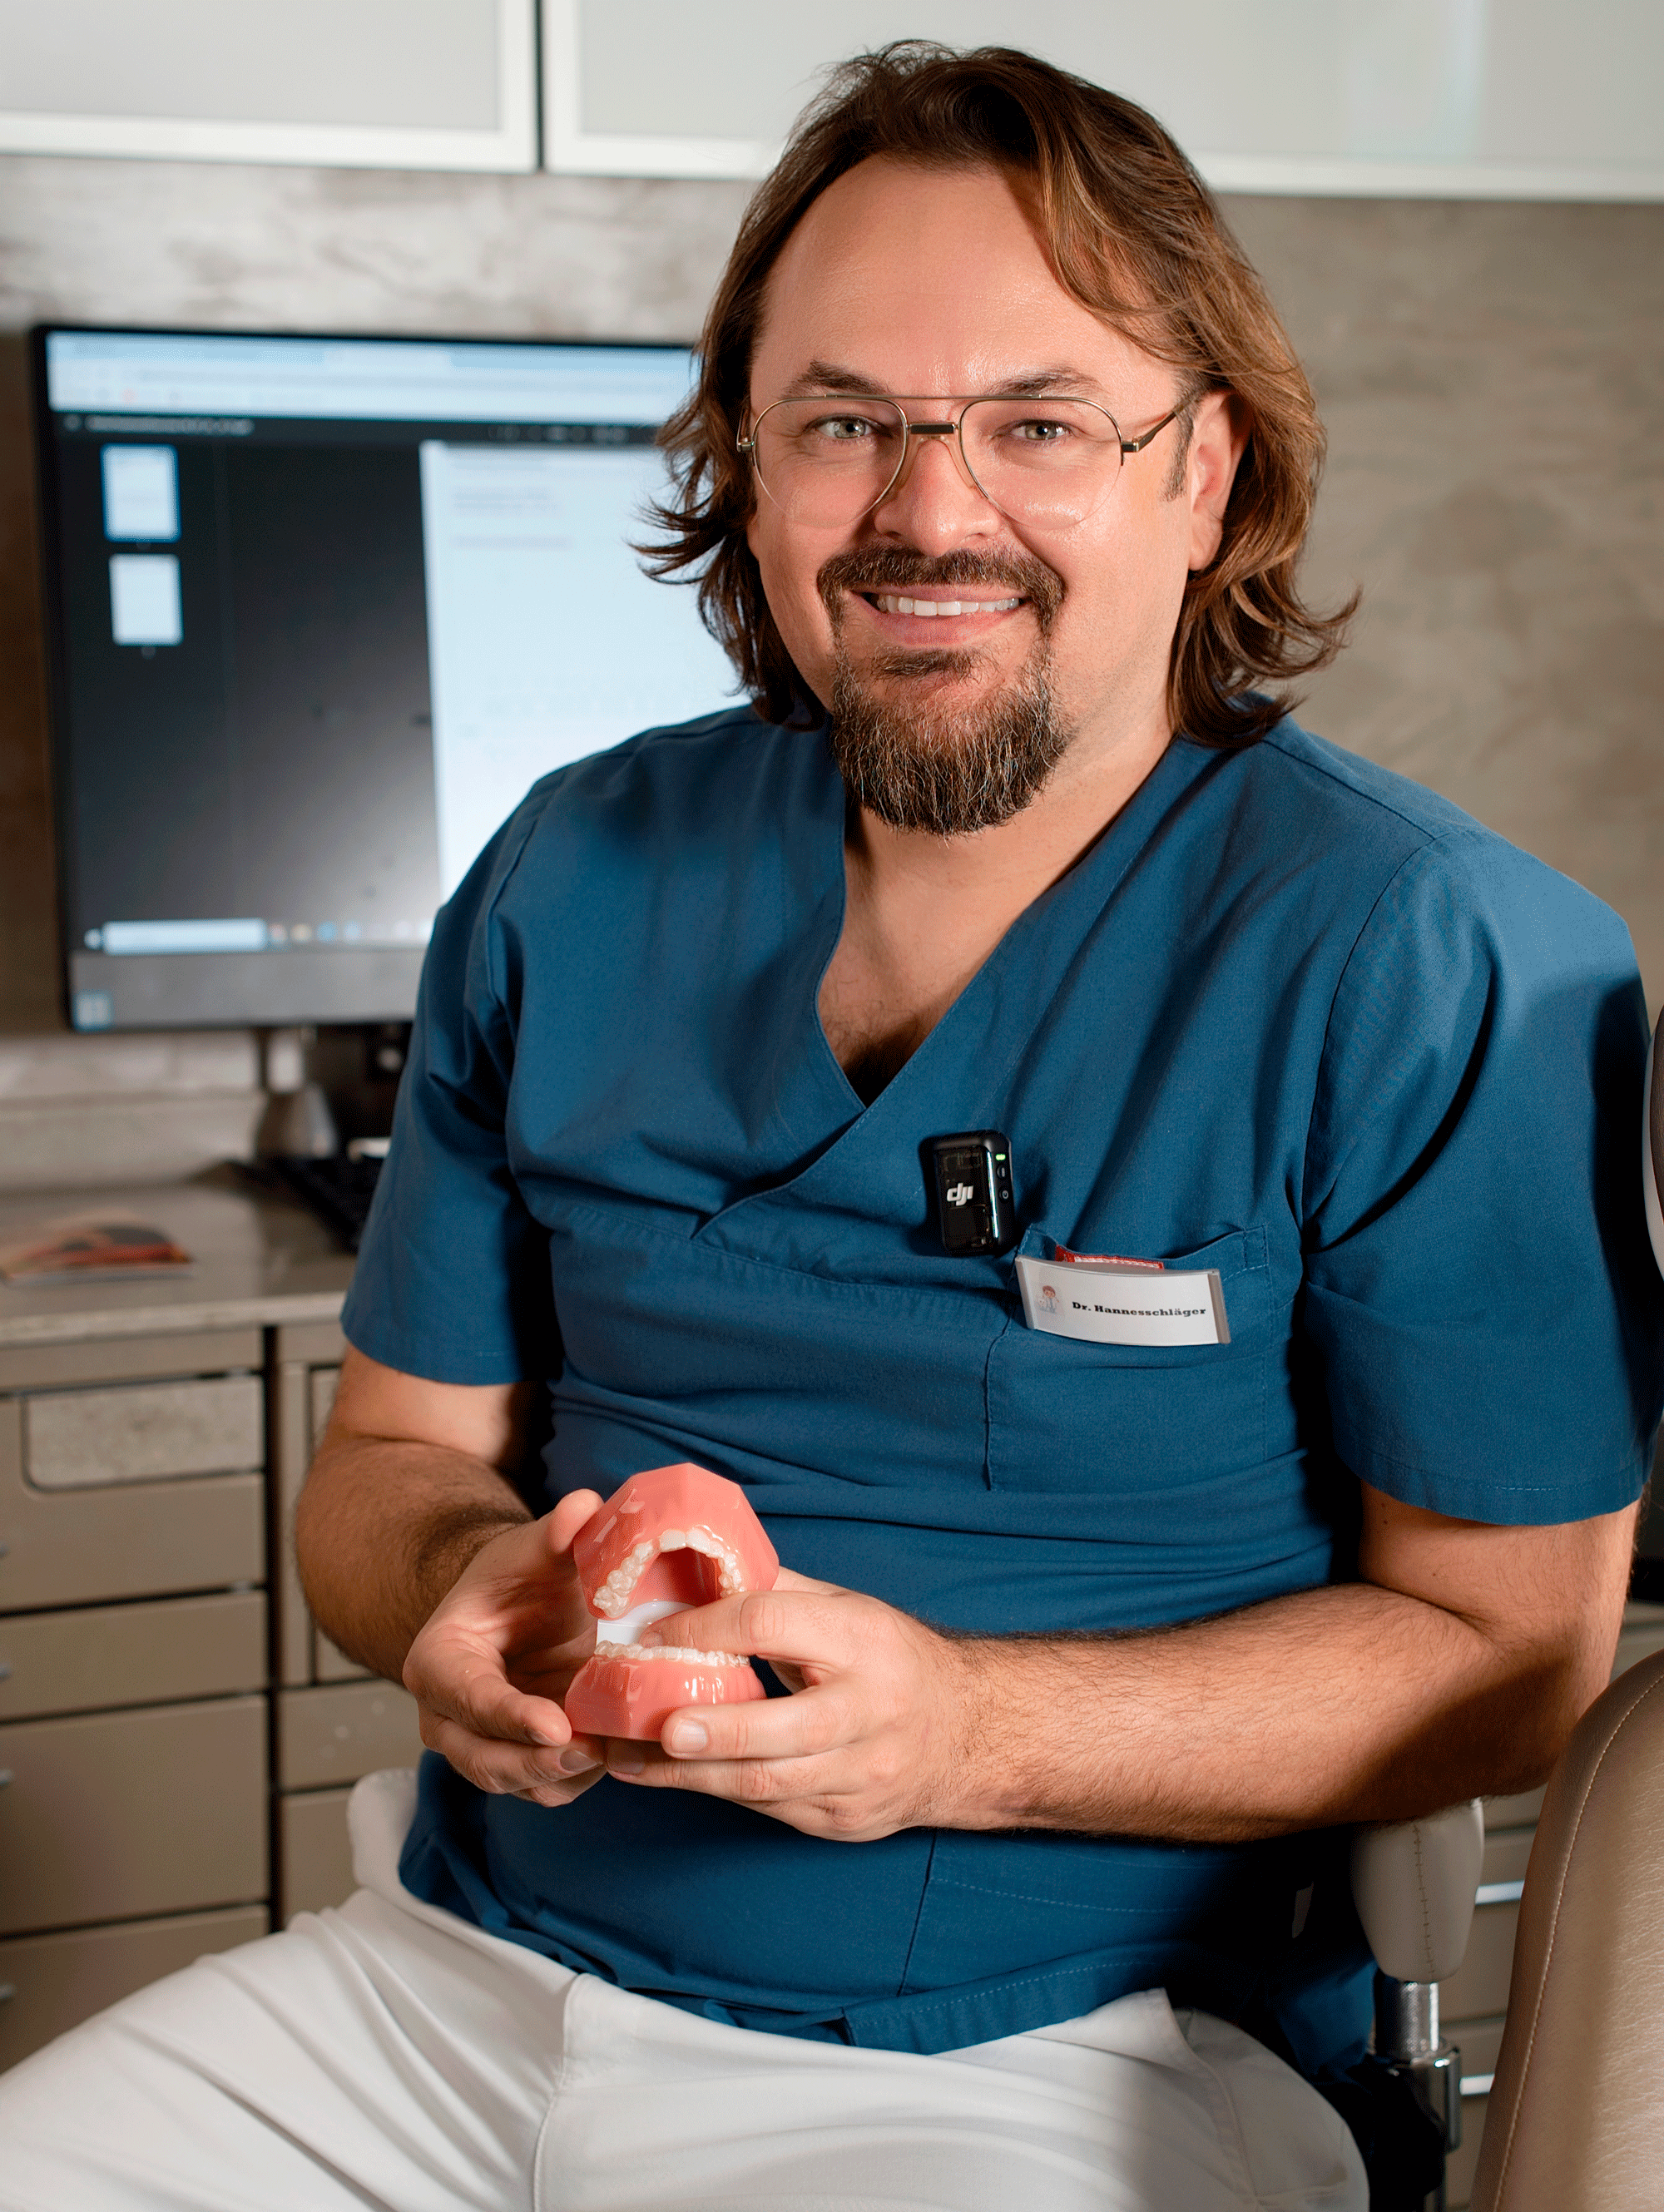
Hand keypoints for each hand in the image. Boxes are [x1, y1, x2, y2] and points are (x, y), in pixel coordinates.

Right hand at [402, 1489, 608, 1807]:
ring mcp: (484, 1745)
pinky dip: (583, 1780)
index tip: (556, 1726)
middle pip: (480, 1758)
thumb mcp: (536, 1549)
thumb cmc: (521, 1575)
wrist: (528, 1604)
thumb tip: (585, 1506)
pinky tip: (623, 1754)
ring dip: (564, 1777)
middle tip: (591, 1753)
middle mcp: (449, 1715)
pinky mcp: (523, 1761)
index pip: (467, 1696)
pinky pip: (547, 1788)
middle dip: (534, 1764)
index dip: (509, 1716)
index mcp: (439, 1660)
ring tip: (616, 1754)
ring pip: (515, 1784)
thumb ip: (558, 1532)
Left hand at [601, 1571, 980, 1839]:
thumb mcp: (848, 1610)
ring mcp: (861, 1775)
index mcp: (864, 1641)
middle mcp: (870, 1711)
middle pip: (786, 1728)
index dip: (710, 1628)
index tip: (654, 1635)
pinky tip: (671, 1779)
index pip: (775, 1625)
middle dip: (717, 1730)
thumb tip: (693, 1570)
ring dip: (691, 1775)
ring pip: (768, 1784)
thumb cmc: (891, 1659)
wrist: (968, 1735)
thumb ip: (776, 1592)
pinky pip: (771, 1809)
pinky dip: (716, 1793)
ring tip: (629, 1761)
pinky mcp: (844, 1819)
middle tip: (659, 1727)